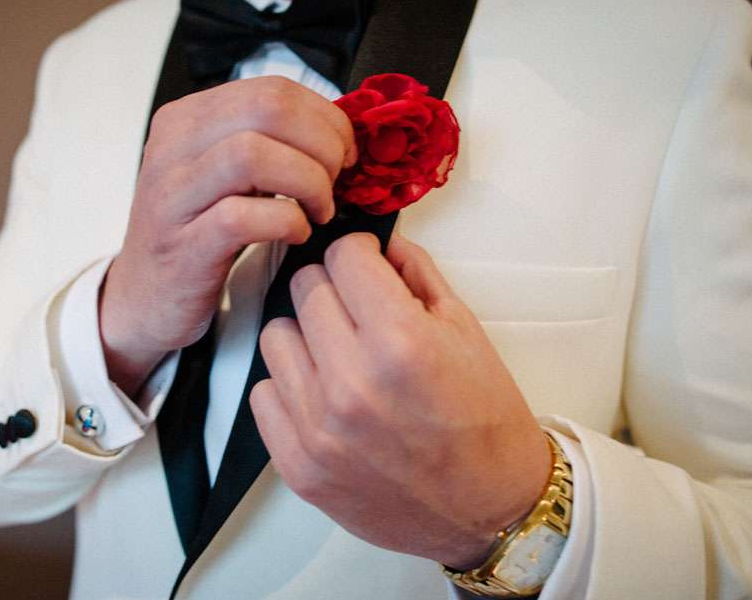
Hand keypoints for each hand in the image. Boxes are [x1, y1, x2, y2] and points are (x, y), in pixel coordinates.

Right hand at [100, 76, 355, 395]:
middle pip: (267, 110)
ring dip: (307, 181)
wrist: (144, 299)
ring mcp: (173, 197)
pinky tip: (296, 234)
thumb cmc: (194, 234)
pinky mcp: (183, 246)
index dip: (324, 117)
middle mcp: (173, 148)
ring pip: (252, 154)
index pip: (272, 90)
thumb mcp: (223, 175)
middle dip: (322, 144)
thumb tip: (338, 131)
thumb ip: (266, 144)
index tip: (344, 152)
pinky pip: (242, 217)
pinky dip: (286, 222)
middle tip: (336, 181)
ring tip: (318, 209)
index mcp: (187, 120)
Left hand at [250, 232, 550, 568]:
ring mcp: (318, 429)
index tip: (366, 264)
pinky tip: (325, 397)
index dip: (359, 253)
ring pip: (275, 336)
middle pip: (305, 288)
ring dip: (306, 337)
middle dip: (334, 288)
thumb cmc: (485, 422)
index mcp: (401, 343)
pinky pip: (263, 393)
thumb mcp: (467, 331)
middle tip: (358, 312)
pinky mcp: (298, 465)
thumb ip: (415, 273)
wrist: (488, 511)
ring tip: (340, 356)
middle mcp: (352, 384)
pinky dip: (290, 388)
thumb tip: (375, 241)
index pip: (343, 255)